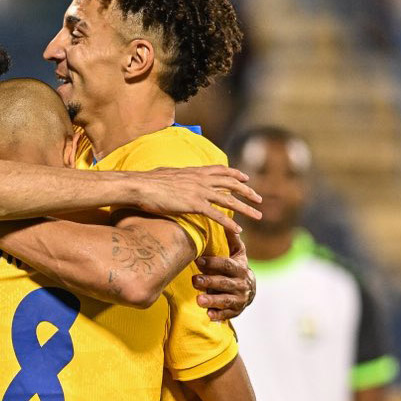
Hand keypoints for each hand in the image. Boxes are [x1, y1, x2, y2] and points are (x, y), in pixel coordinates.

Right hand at [134, 166, 261, 234]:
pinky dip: (229, 223)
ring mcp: (199, 191)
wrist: (141, 186)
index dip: (236, 174)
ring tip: (258, 216)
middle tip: (259, 199)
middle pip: (231, 184)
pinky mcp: (194, 204)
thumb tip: (174, 176)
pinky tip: (238, 230)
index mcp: (195, 171)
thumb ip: (177, 176)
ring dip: (246, 209)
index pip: (221, 170)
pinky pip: (216, 215)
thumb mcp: (166, 173)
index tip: (246, 178)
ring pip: (229, 200)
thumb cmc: (148, 181)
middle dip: (248, 191)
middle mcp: (200, 179)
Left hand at [192, 235, 255, 320]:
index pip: (227, 265)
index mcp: (240, 268)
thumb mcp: (238, 253)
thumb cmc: (237, 268)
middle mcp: (242, 284)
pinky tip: (208, 315)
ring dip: (212, 300)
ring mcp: (239, 299)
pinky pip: (227, 314)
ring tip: (199, 300)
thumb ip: (232, 239)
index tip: (199, 260)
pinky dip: (218, 315)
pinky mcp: (235, 311)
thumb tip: (228, 219)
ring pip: (226, 300)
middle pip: (224, 283)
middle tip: (194, 280)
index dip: (213, 263)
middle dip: (209, 281)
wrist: (250, 290)